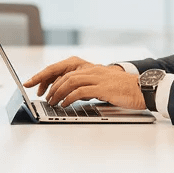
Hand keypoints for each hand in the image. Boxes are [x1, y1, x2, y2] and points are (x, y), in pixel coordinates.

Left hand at [25, 56, 143, 108]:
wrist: (142, 89)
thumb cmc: (122, 89)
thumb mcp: (100, 84)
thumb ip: (85, 86)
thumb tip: (68, 94)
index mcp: (89, 68)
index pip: (61, 68)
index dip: (44, 74)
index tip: (31, 82)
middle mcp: (91, 69)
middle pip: (62, 73)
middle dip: (46, 84)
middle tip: (40, 96)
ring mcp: (96, 77)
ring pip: (69, 81)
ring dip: (56, 92)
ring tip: (51, 102)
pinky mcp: (102, 87)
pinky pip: (80, 91)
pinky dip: (69, 98)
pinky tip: (64, 104)